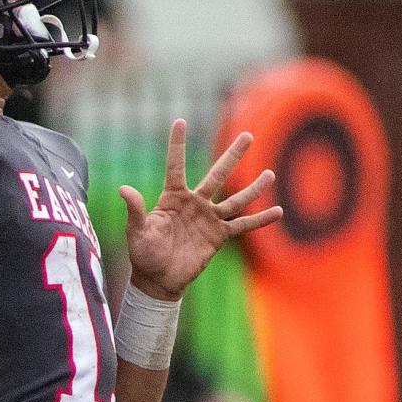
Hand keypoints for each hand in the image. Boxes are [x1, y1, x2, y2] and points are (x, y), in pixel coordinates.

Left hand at [120, 121, 281, 300]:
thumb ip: (135, 210)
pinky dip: (260, 220)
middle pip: (217, 175)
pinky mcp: (219, 236)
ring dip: (253, 188)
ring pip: (235, 200)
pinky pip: (242, 225)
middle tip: (248, 135)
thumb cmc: (143, 254)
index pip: (175, 166)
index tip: (180, 121)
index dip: (177, 145)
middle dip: (232, 156)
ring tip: (270, 174)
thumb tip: (123, 189)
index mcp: (172, 198)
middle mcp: (194, 203)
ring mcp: (209, 219)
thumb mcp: (136, 232)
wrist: (158, 280)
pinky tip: (278, 211)